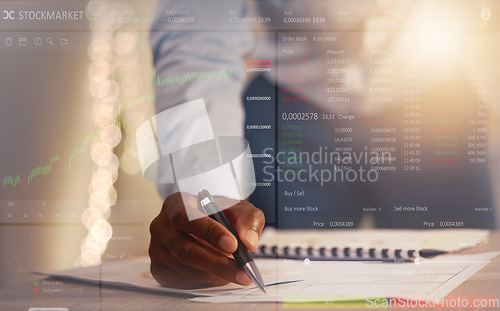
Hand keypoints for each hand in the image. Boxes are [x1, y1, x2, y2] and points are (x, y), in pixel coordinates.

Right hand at [149, 192, 264, 288]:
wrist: (208, 224)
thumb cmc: (220, 214)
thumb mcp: (238, 209)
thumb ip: (247, 219)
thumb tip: (248, 241)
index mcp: (176, 204)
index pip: (187, 217)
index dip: (209, 232)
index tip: (233, 245)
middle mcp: (161, 225)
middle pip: (185, 249)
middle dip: (217, 263)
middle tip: (242, 270)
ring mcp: (157, 248)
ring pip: (185, 269)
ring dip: (214, 274)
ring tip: (235, 272)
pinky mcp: (159, 268)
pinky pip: (182, 281)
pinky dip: (205, 281)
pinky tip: (218, 275)